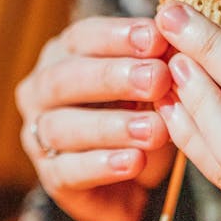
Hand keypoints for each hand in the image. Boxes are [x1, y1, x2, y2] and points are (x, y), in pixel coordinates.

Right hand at [15, 17, 174, 220]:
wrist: (133, 183)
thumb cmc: (141, 120)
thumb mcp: (154, 91)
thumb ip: (158, 68)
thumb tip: (182, 43)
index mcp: (63, 57)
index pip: (82, 38)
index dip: (118, 37)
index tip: (157, 38)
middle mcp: (41, 92)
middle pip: (66, 78)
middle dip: (113, 77)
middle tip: (158, 79)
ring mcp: (39, 136)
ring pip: (64, 127)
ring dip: (112, 126)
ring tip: (155, 130)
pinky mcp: (52, 178)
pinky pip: (71, 170)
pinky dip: (104, 166)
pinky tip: (135, 162)